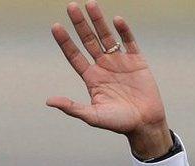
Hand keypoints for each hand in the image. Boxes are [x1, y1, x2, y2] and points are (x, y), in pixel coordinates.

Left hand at [47, 1, 172, 158]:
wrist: (145, 124)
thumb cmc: (118, 123)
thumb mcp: (93, 116)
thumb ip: (72, 107)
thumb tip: (49, 101)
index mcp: (91, 78)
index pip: (74, 55)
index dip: (65, 41)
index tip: (55, 26)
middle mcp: (103, 66)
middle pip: (88, 40)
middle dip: (80, 24)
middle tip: (71, 6)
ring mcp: (120, 62)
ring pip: (106, 37)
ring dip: (98, 21)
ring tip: (90, 4)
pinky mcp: (137, 61)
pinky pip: (129, 42)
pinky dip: (124, 31)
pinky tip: (116, 20)